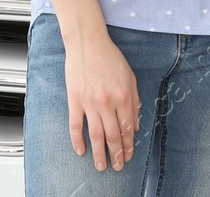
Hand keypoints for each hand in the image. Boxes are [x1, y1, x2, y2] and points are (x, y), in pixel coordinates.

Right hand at [65, 29, 140, 170]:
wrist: (88, 43)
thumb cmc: (110, 57)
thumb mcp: (130, 77)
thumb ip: (134, 101)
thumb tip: (135, 125)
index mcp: (124, 96)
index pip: (127, 128)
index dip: (128, 145)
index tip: (128, 155)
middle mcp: (108, 102)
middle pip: (113, 135)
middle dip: (116, 154)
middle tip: (118, 166)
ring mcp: (90, 103)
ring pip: (96, 135)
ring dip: (99, 153)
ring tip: (101, 166)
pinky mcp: (75, 100)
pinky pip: (76, 125)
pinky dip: (78, 140)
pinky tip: (81, 151)